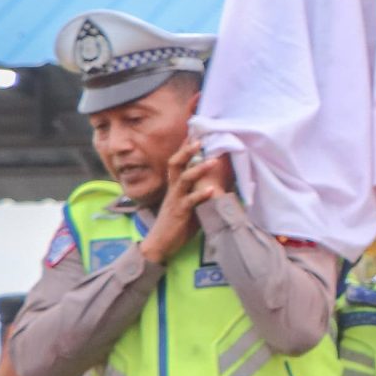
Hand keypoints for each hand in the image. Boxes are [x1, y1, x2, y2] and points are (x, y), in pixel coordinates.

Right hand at [138, 140, 212, 261]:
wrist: (161, 243)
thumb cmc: (177, 223)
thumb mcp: (189, 204)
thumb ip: (197, 191)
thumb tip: (215, 182)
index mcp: (175, 185)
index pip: (178, 161)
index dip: (184, 147)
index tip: (194, 132)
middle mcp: (173, 189)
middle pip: (176, 164)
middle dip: (187, 150)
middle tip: (199, 139)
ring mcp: (175, 200)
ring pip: (184, 179)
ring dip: (198, 169)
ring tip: (212, 161)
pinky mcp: (179, 212)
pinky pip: (190, 201)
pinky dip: (201, 195)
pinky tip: (212, 190)